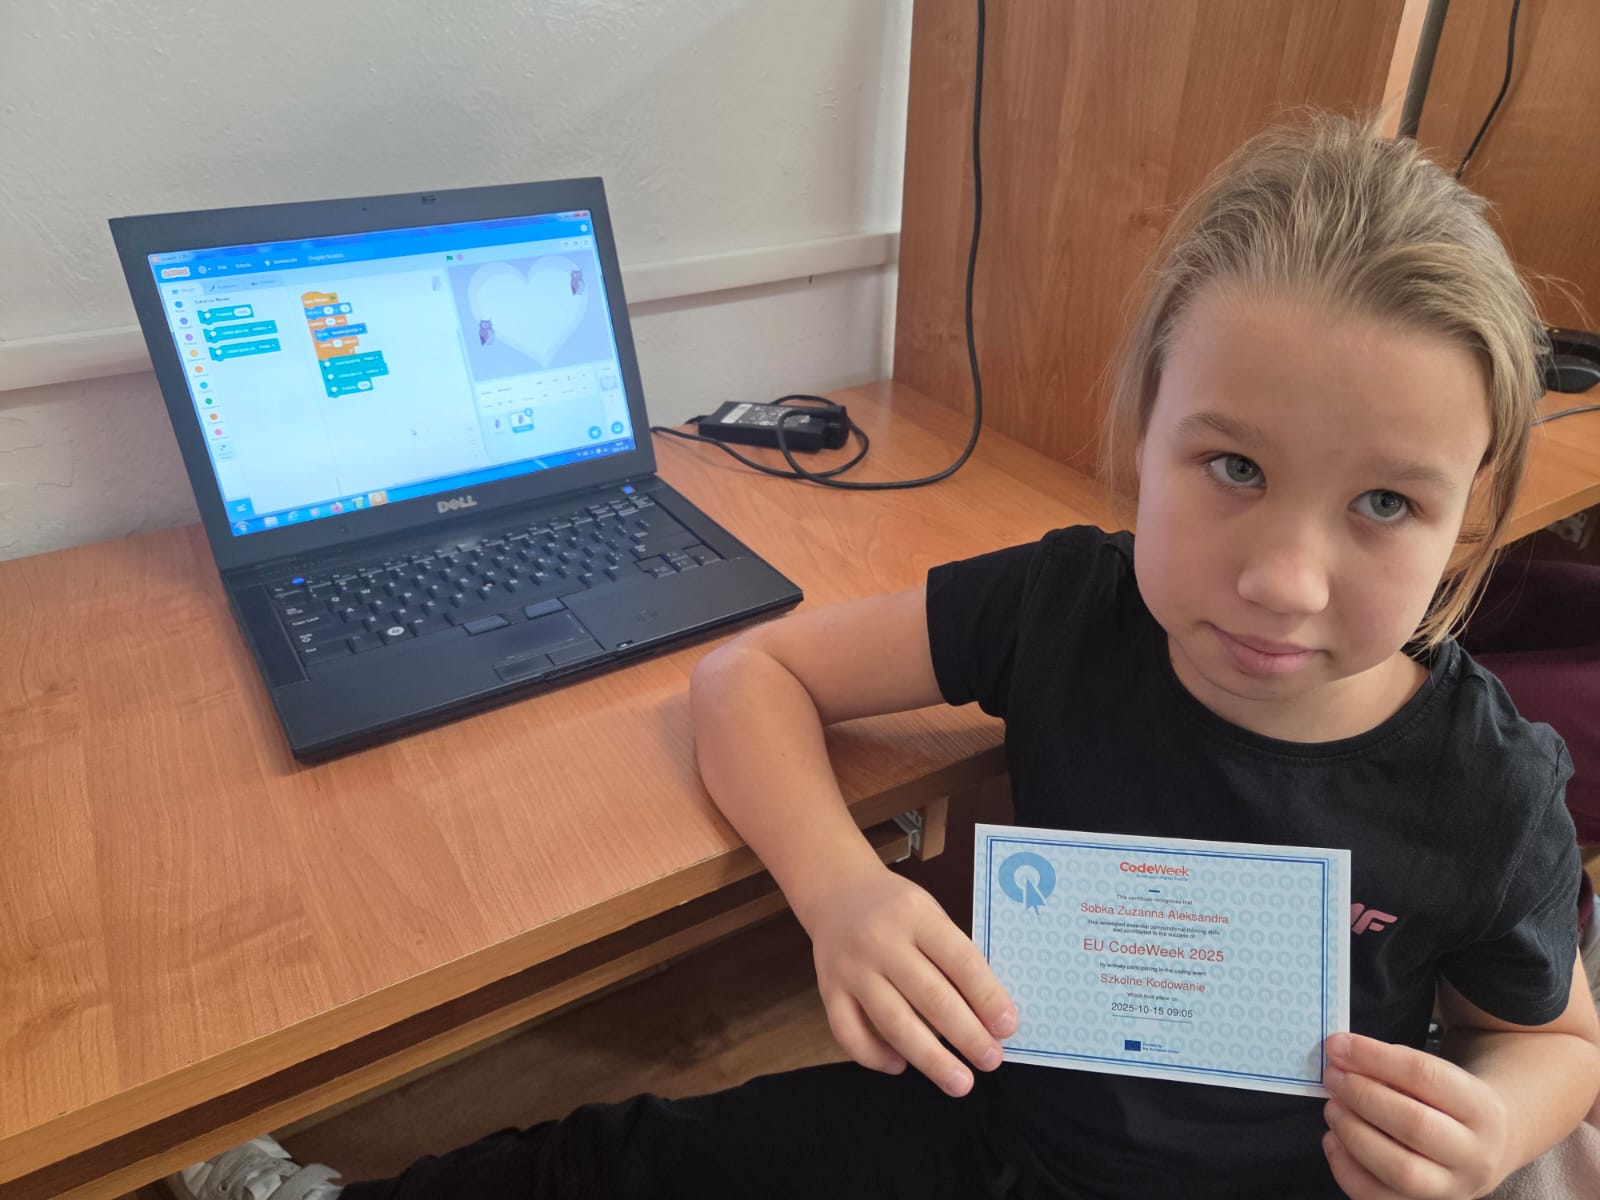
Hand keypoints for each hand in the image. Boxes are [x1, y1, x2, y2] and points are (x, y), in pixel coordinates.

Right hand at [798, 863, 1016, 1096]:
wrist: (836, 892)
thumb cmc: (896, 909)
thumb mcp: (929, 913)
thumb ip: (953, 955)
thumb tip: (988, 1015)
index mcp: (915, 916)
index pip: (959, 960)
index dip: (987, 997)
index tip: (1008, 1027)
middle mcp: (881, 941)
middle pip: (930, 997)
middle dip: (966, 1035)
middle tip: (991, 1060)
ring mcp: (851, 968)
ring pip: (893, 1022)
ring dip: (930, 1058)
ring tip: (960, 1082)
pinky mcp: (828, 990)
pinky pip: (849, 1032)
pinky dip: (875, 1056)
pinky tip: (900, 1066)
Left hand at [1321, 1032, 1509, 1198]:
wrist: (1487, 1147)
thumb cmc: (1450, 1103)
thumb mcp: (1441, 1075)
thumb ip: (1393, 1064)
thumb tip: (1340, 1053)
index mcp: (1483, 1109)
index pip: (1426, 1076)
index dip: (1374, 1057)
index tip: (1338, 1046)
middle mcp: (1476, 1155)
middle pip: (1415, 1125)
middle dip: (1363, 1096)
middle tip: (1333, 1077)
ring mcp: (1453, 1189)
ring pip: (1400, 1169)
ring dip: (1353, 1133)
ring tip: (1333, 1107)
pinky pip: (1378, 1198)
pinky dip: (1346, 1169)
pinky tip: (1333, 1139)